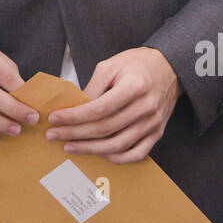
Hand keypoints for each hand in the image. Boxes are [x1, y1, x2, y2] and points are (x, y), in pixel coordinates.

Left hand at [45, 47, 180, 163]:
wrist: (169, 68)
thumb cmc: (137, 64)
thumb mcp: (111, 65)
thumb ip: (93, 87)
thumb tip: (74, 108)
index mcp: (134, 86)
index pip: (98, 108)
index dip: (74, 116)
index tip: (54, 118)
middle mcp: (146, 107)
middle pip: (104, 129)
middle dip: (74, 134)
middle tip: (53, 135)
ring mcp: (153, 123)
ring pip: (117, 145)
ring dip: (89, 149)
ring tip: (70, 146)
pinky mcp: (157, 133)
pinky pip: (136, 154)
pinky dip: (115, 158)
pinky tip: (98, 154)